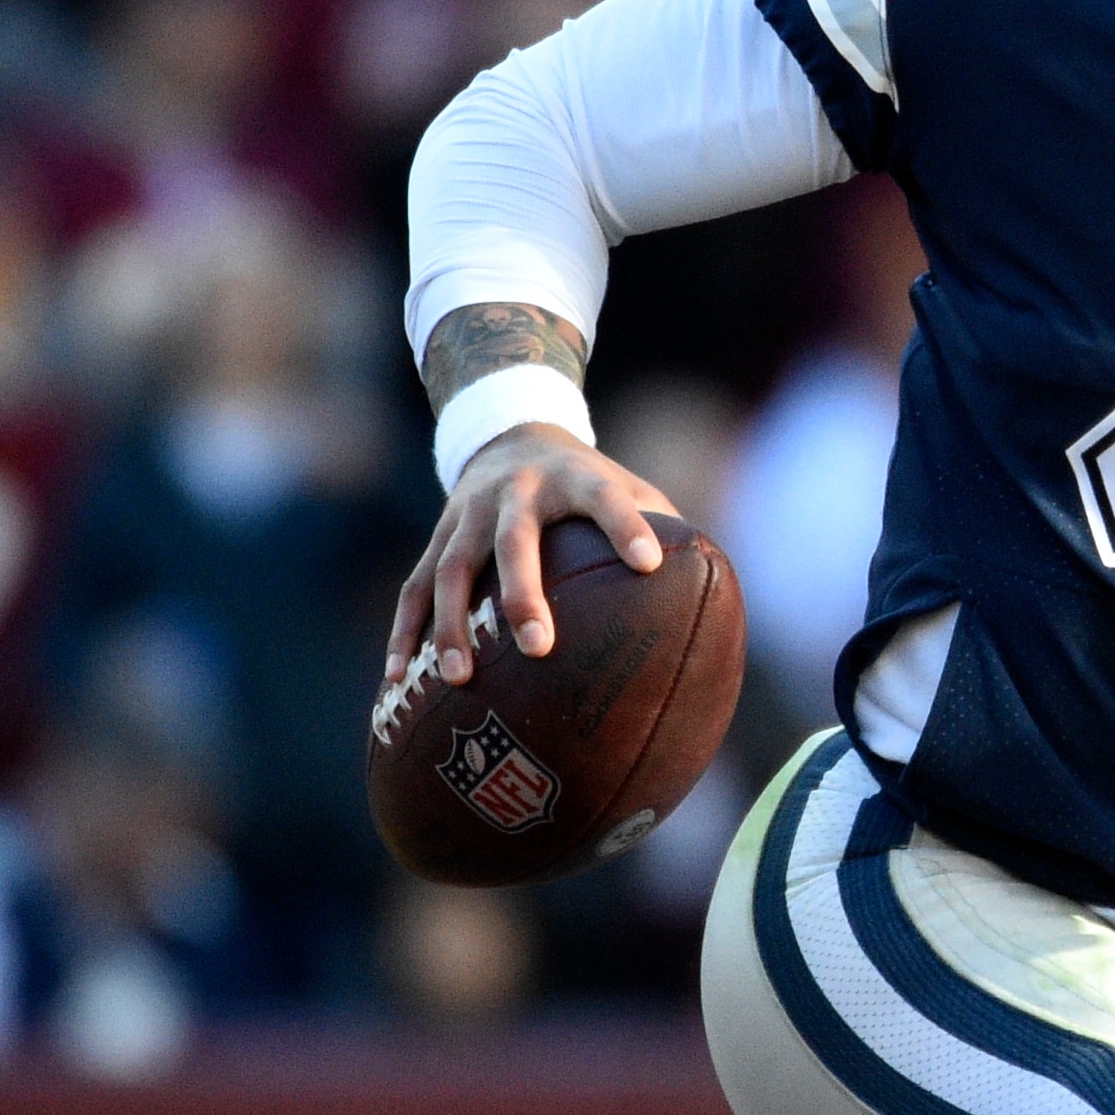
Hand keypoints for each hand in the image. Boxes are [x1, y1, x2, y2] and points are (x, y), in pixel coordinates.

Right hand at [387, 424, 675, 686]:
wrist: (509, 434)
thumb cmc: (587, 483)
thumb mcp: (629, 486)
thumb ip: (665, 527)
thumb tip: (715, 592)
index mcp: (575, 479)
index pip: (605, 499)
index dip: (627, 526)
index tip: (648, 564)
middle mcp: (515, 494)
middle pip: (514, 541)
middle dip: (522, 593)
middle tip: (538, 645)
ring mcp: (468, 515)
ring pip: (452, 569)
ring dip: (451, 624)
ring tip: (459, 678)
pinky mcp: (437, 538)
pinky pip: (415, 589)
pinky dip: (405, 633)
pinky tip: (399, 680)